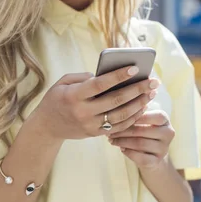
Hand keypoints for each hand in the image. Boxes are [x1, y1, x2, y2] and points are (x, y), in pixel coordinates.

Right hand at [32, 66, 160, 140]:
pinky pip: (118, 127)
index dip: (118, 76)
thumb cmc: (56, 99)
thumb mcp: (63, 82)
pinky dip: (132, 117)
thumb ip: (83, 77)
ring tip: (151, 93)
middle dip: (137, 90)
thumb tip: (107, 75)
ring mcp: (89, 125)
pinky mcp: (95, 134)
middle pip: (115, 101)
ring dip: (139, 104)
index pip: (99, 85)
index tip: (135, 68)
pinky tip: (142, 107)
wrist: (47, 126)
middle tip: (153, 81)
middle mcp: (82, 112)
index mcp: (73, 96)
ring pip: (120, 116)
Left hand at [108, 110, 174, 169]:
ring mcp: (163, 148)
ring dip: (122, 141)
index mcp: (165, 120)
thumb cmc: (143, 132)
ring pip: (140, 144)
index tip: (119, 117)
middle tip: (109, 131)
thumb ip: (135, 114)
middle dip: (123, 131)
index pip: (154, 115)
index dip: (137, 116)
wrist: (151, 154)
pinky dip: (128, 152)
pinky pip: (140, 157)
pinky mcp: (156, 161)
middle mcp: (168, 133)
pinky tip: (121, 148)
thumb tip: (117, 111)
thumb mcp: (143, 120)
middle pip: (142, 130)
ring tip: (111, 139)